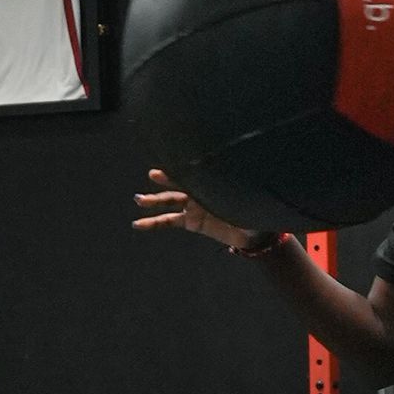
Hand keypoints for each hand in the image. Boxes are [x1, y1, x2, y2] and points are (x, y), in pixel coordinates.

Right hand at [133, 169, 259, 250]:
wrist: (254, 232)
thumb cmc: (255, 209)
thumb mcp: (248, 198)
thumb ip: (239, 190)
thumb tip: (242, 177)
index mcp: (214, 181)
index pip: (195, 171)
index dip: (184, 167)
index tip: (177, 161)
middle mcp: (202, 190)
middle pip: (180, 182)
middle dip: (167, 179)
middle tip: (153, 174)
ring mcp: (194, 205)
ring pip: (170, 200)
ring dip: (154, 200)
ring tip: (138, 200)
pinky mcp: (191, 222)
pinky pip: (169, 221)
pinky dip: (153, 223)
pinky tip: (139, 224)